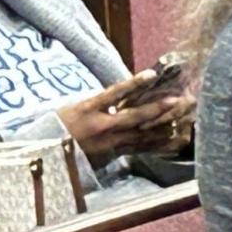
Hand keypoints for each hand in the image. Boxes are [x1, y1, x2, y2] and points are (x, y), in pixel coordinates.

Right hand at [57, 72, 188, 164]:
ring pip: (142, 134)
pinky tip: (174, 139)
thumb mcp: (76, 107)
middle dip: (159, 108)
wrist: (46, 156)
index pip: (115, 94)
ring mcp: (110, 143)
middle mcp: (102, 127)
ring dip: (164, 126)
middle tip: (180, 100)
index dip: (134, 83)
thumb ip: (102, 100)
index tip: (152, 74)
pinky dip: (158, 144)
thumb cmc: (60, 127)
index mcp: (89, 110)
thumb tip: (128, 90)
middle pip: (135, 116)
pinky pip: (140, 149)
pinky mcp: (115, 154)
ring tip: (184, 119)